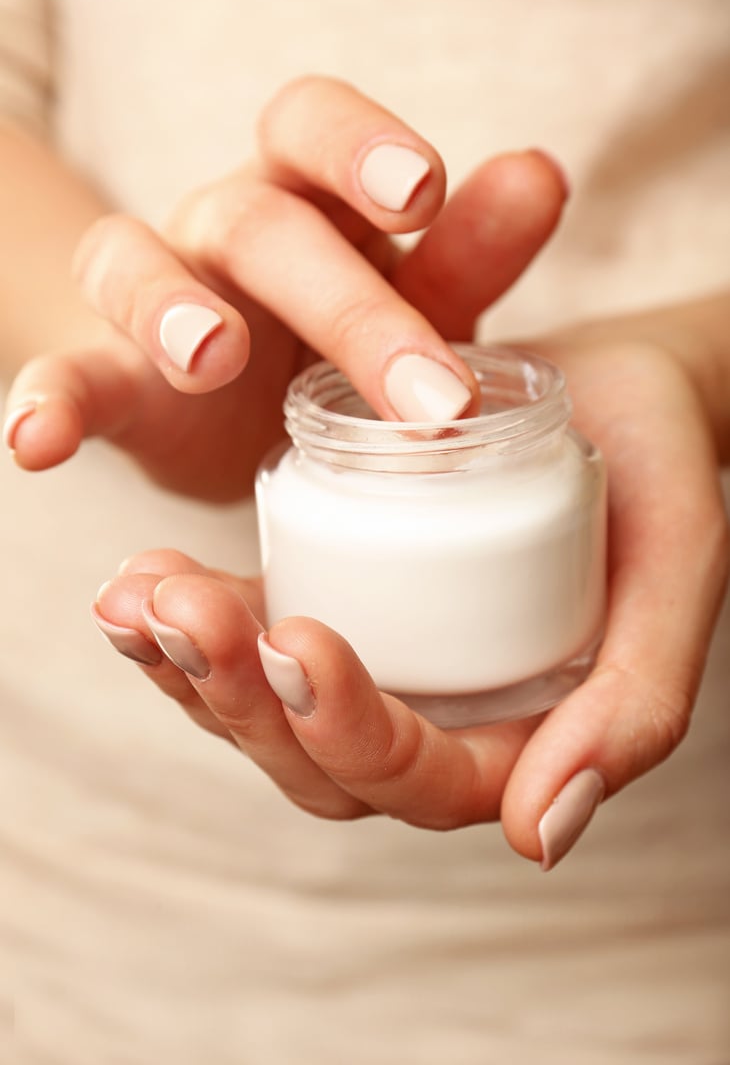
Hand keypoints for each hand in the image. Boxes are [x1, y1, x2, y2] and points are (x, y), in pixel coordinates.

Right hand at [3, 76, 565, 498]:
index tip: (421, 192)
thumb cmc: (339, 340)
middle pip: (263, 226)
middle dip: (348, 307)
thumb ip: (470, 250)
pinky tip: (33, 443)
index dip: (362, 146)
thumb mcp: (416, 298)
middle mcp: (225, 227)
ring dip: (172, 308)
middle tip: (434, 400)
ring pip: (137, 266)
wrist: (242, 406)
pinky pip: (67, 372)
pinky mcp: (112, 377)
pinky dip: (45, 401)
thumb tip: (540, 173)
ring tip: (212, 357)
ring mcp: (157, 297)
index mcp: (309, 196)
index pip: (316, 125)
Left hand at [92, 318, 728, 868]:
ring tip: (133, 595)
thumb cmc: (664, 473)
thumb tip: (544, 838)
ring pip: (265, 709)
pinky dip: (187, 618)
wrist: (624, 395)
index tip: (298, 638)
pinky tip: (141, 577)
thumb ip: (634, 701)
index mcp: (517, 737)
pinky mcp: (340, 599)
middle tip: (176, 610)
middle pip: (316, 760)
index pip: (420, 779)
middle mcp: (437, 717)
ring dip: (188, 663)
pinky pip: (252, 635)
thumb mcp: (676, 568)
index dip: (350, 729)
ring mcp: (381, 663)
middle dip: (236, 696)